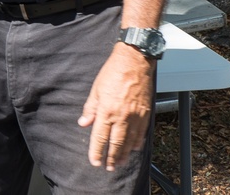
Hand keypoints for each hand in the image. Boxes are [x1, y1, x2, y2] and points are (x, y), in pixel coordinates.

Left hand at [78, 43, 154, 170]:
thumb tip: (84, 123)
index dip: (97, 151)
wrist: (134, 61)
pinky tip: (134, 148)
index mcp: (106, 110)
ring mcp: (135, 115)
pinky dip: (137, 142)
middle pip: (116, 143)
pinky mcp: (145, 112)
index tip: (94, 161)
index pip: (100, 137)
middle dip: (111, 157)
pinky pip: (141, 132)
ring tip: (120, 162)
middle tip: (108, 167)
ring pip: (130, 141)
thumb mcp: (96, 89)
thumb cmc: (113, 72)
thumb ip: (90, 108)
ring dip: (124, 154)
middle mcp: (121, 116)